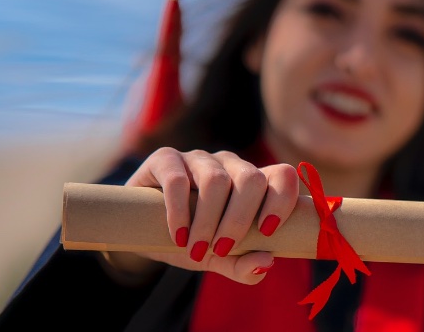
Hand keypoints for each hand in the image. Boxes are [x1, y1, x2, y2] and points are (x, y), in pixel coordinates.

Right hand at [115, 147, 298, 284]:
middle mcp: (230, 164)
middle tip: (222, 248)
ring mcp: (199, 158)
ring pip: (216, 180)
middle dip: (239, 220)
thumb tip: (267, 262)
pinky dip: (179, 213)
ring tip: (196, 249)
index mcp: (252, 182)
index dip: (282, 200)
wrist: (141, 232)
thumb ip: (243, 265)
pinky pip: (178, 180)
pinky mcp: (166, 159)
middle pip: (251, 178)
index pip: (282, 176)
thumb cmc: (191, 241)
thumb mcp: (219, 258)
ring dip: (207, 221)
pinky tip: (178, 236)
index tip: (267, 232)